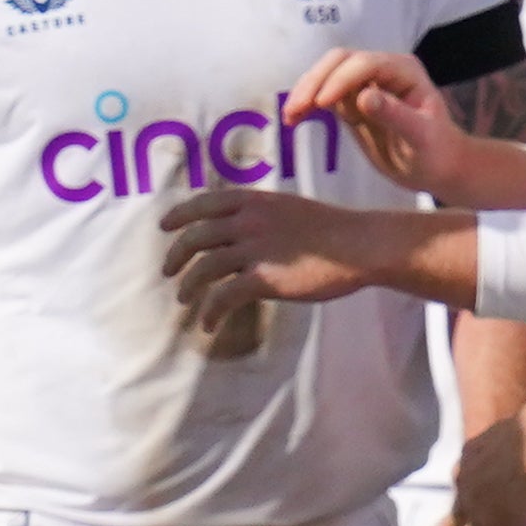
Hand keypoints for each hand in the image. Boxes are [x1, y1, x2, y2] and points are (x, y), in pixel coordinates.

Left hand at [162, 189, 374, 333]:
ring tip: (184, 299)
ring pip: (203, 268)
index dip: (180, 214)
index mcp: (255, 201)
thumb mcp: (290, 208)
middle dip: (176, 255)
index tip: (165, 225)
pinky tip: (209, 324)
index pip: (204, 203)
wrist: (361, 245)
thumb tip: (239, 233)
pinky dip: (211, 313)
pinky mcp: (264, 279)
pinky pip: (224, 297)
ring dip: (188, 286)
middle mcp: (249, 221)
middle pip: (196, 237)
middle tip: (168, 270)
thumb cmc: (333, 229)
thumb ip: (262, 216)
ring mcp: (255, 249)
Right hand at [282, 49, 470, 197]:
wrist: (438, 167)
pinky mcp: (352, 102)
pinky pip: (325, 95)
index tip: (322, 104)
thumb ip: (395, 116)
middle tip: (297, 108)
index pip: (366, 64)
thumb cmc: (436, 151)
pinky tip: (294, 119)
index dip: (341, 79)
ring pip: (327, 75)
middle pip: (340, 62)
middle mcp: (383, 70)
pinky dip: (308, 103)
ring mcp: (366, 84)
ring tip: (291, 116)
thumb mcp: (421, 137)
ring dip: (306, 91)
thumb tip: (363, 97)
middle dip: (316, 81)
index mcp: (404, 71)